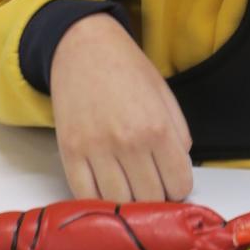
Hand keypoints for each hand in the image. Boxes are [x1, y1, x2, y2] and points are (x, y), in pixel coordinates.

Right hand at [49, 14, 192, 202]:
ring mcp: (96, 150)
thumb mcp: (165, 95)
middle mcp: (128, 142)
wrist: (83, 47)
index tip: (171, 182)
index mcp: (158, 128)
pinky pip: (85, 195)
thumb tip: (180, 168)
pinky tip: (105, 187)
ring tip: (129, 186)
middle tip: (150, 185)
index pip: (179, 184)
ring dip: (127, 202)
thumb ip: (179, 134)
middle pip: (150, 199)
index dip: (178, 187)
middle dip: (155, 198)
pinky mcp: (70, 152)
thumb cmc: (127, 68)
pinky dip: (98, 200)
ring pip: (118, 203)